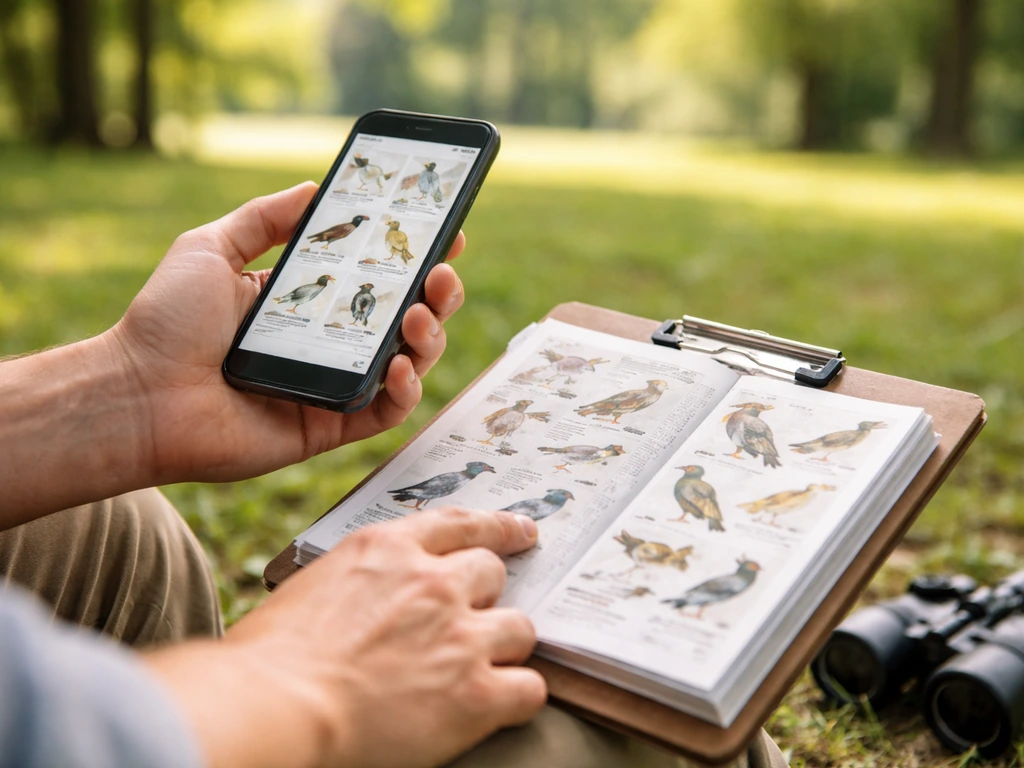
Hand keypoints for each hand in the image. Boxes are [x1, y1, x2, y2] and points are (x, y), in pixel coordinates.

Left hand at [108, 183, 466, 483]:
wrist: (138, 393)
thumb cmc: (166, 322)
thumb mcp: (210, 247)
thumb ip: (263, 217)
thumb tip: (314, 186)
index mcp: (307, 301)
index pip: (376, 276)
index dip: (417, 256)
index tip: (446, 232)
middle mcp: (329, 342)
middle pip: (405, 317)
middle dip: (438, 293)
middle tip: (442, 273)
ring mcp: (333, 385)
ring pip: (408, 363)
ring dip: (430, 337)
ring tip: (421, 314)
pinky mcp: (330, 426)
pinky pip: (386, 412)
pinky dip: (405, 390)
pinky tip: (399, 365)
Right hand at [147, 508, 546, 767]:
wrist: (274, 708)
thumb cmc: (269, 659)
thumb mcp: (314, 586)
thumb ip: (360, 582)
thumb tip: (372, 600)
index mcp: (387, 550)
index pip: (459, 523)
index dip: (498, 527)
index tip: (522, 532)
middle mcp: (433, 583)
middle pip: (493, 571)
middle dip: (486, 595)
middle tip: (472, 618)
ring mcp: (460, 635)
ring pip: (520, 627)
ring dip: (502, 646)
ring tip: (479, 669)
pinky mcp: (475, 692)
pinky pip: (529, 688)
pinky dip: (516, 697)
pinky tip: (497, 706)